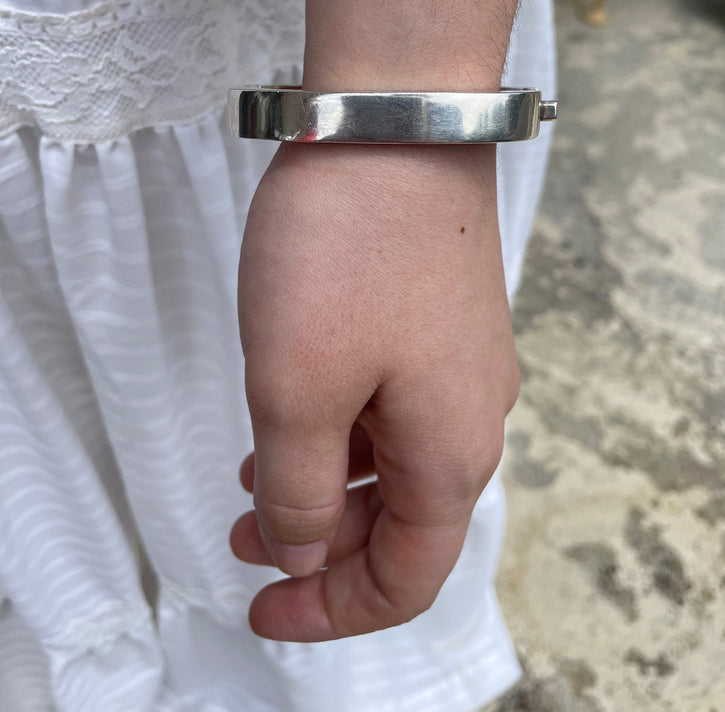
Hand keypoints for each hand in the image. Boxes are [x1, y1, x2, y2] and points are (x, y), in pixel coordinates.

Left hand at [229, 141, 518, 640]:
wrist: (397, 122)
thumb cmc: (349, 255)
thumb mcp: (297, 390)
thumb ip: (297, 490)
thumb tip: (303, 548)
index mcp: (451, 453)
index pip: (407, 576)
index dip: (335, 610)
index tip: (264, 610)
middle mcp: (472, 414)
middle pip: (403, 519)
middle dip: (319, 545)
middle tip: (242, 541)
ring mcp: (462, 357)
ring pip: (394, 456)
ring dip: (324, 482)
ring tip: (252, 474)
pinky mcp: (441, 312)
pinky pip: (394, 398)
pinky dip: (342, 425)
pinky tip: (298, 402)